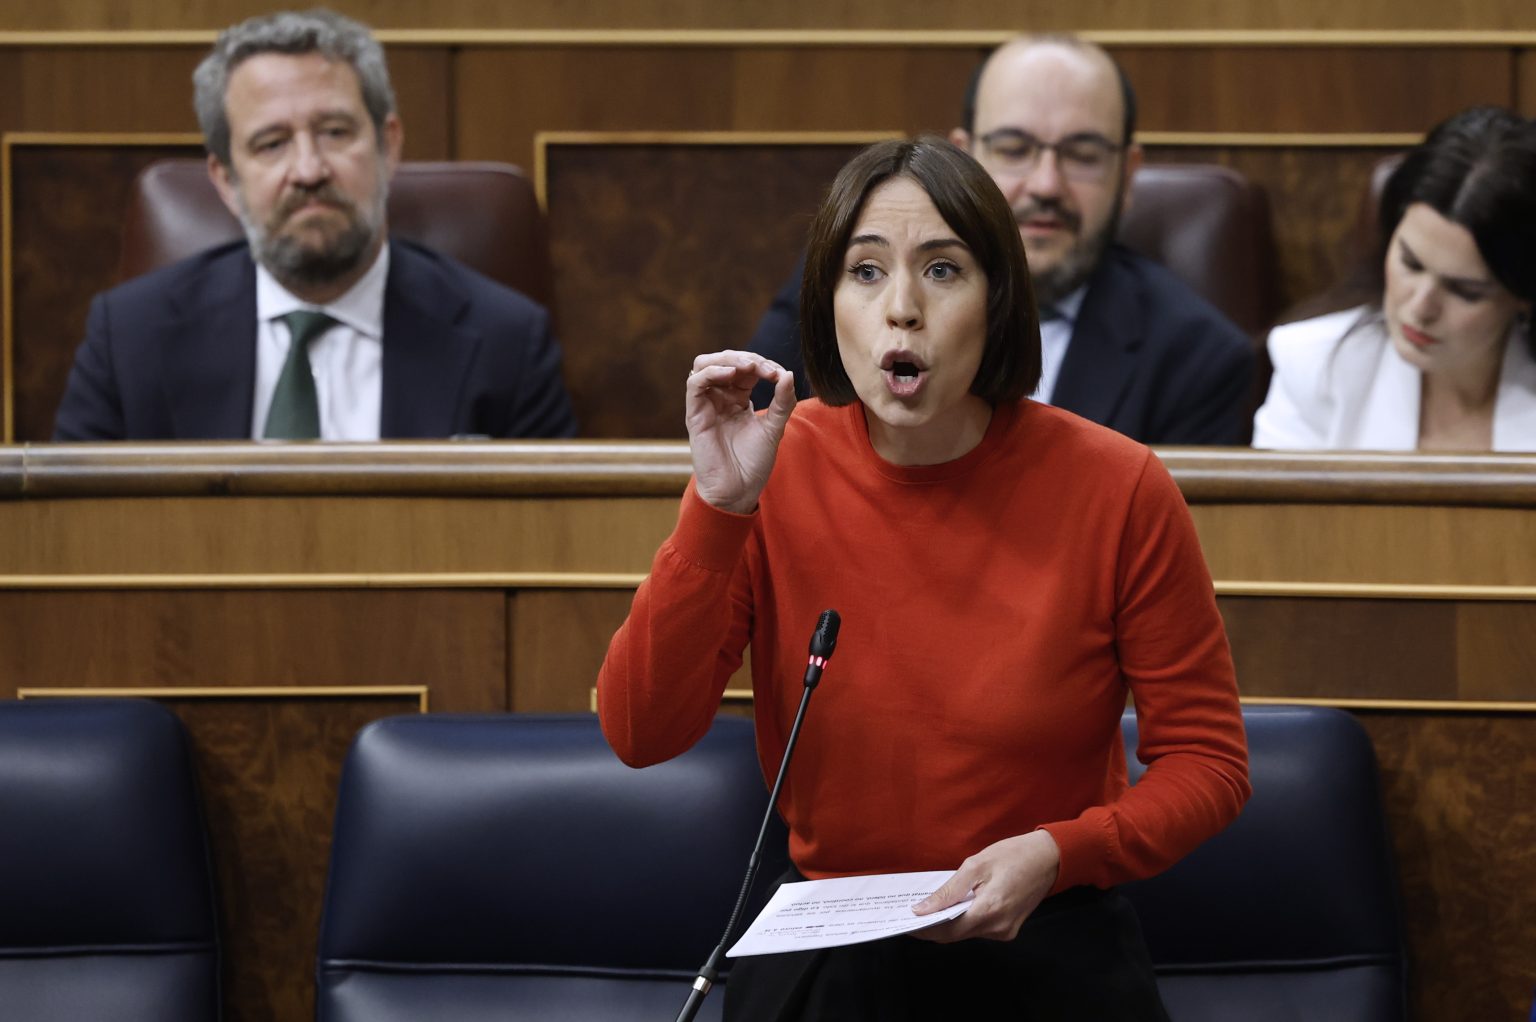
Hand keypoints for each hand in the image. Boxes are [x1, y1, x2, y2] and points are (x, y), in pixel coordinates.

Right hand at [685, 350, 795, 514]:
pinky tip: (731, 373)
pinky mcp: (695, 414)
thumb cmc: (754, 463)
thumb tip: (788, 373)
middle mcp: (720, 398)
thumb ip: (783, 402)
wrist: (738, 490)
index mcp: (738, 398)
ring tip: (747, 366)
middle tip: (764, 368)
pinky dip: (712, 372)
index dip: (763, 364)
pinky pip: (695, 383)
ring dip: (727, 358)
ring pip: (705, 364)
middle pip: (725, 360)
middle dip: (746, 357)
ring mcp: (706, 404)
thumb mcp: (774, 428)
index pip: (746, 367)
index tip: (779, 374)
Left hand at [909, 831, 1060, 942]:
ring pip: (966, 933)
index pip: (947, 930)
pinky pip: (978, 929)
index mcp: (990, 910)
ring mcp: (1005, 931)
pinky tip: (953, 907)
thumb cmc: (1014, 855)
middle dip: (932, 926)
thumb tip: (923, 909)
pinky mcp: (1009, 929)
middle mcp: (998, 928)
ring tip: (928, 907)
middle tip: (911, 913)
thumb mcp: (976, 864)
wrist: (1049, 858)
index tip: (904, 922)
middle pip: (955, 935)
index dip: (924, 929)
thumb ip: (948, 890)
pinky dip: (963, 920)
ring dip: (947, 923)